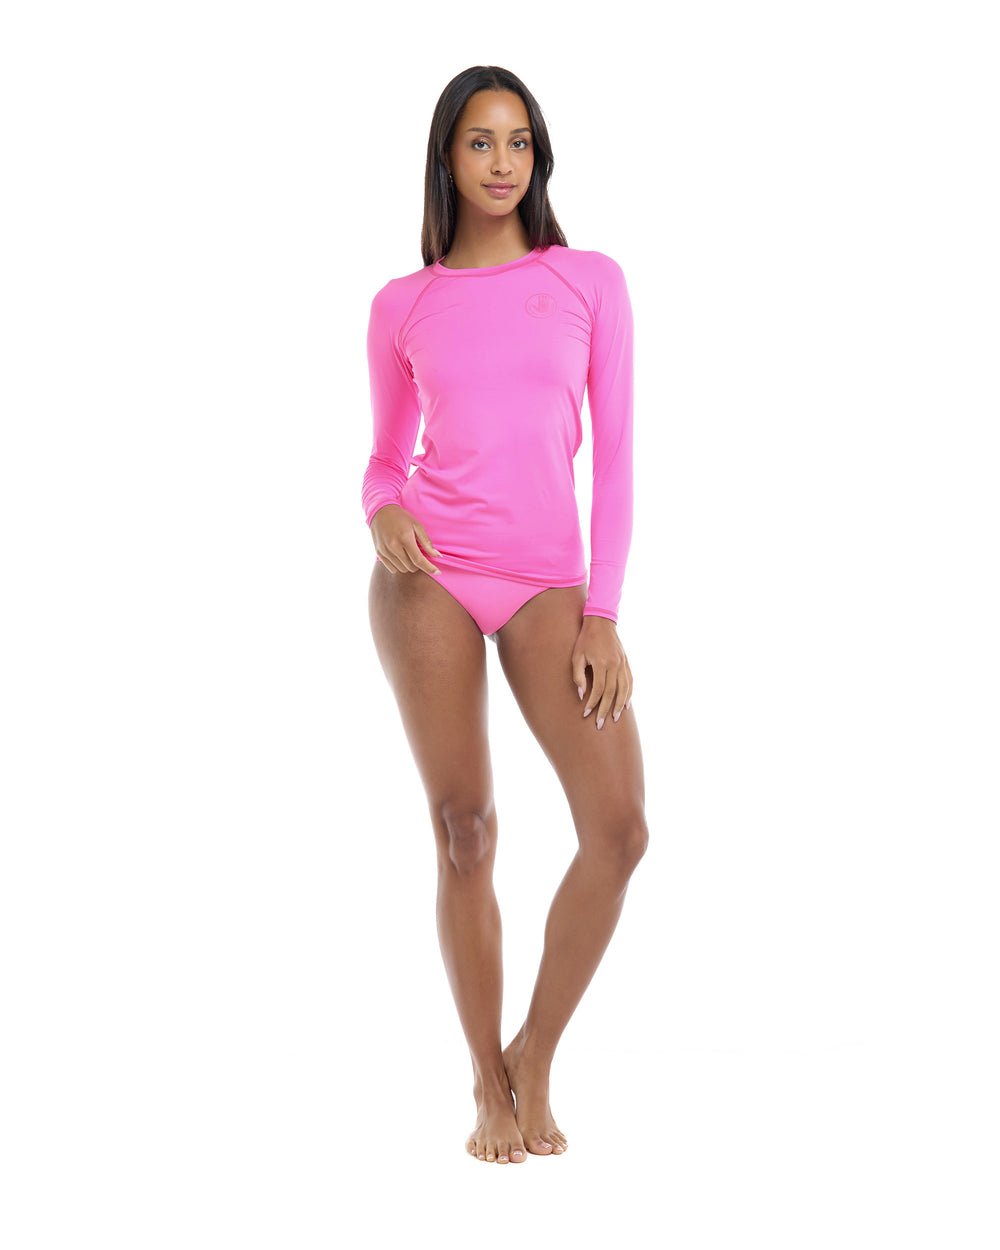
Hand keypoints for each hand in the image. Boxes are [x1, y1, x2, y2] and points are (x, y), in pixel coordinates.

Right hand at [370, 504, 440, 573]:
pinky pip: (392, 569)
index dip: (429, 568)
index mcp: (404, 538)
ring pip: (402, 569)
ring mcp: (384, 550)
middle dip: (418, 564)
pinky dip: (399, 566)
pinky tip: (400, 556)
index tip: (437, 572)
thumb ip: (426, 542)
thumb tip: (437, 556)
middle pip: (411, 567)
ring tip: (408, 554)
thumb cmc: (401, 517)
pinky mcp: (379, 553)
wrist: (380, 511)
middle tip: (418, 554)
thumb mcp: (417, 525)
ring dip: (409, 565)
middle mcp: (393, 546)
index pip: (418, 559)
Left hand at [571, 615, 632, 729]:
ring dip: (620, 705)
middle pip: (612, 693)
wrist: (601, 622)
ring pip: (624, 689)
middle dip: (606, 710)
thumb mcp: (576, 656)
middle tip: (600, 724)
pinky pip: (630, 682)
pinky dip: (629, 694)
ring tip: (616, 718)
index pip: (598, 689)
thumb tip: (582, 694)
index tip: (586, 714)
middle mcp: (614, 664)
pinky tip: (626, 705)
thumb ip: (578, 676)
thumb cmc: (585, 640)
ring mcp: (622, 664)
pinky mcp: (626, 662)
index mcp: (601, 662)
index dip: (592, 703)